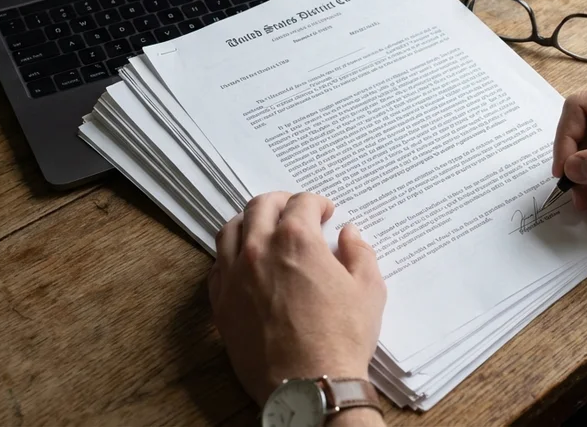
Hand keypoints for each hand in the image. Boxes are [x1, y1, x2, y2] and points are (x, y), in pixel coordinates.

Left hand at [208, 192, 386, 404]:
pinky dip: (230, 254)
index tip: (325, 212)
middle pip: (260, 206)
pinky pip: (217, 265)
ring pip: (230, 230)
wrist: (307, 384)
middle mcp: (259, 249)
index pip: (301, 203)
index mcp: (297, 240)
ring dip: (249, 221)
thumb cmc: (341, 338)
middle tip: (294, 211)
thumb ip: (359, 253)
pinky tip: (244, 262)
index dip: (317, 203)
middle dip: (281, 202)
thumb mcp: (369, 290)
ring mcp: (234, 276)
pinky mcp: (221, 303)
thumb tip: (349, 235)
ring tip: (263, 228)